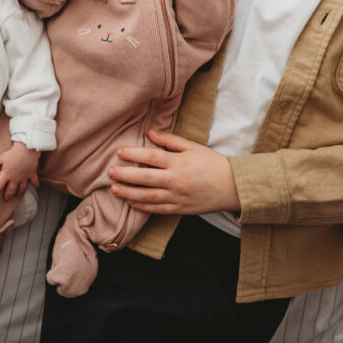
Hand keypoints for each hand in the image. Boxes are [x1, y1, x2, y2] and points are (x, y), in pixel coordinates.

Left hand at [0, 142, 40, 199]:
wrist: (27, 149)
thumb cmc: (14, 153)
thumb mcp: (2, 157)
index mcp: (6, 174)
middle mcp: (15, 178)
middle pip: (10, 190)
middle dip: (8, 195)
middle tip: (6, 199)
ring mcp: (24, 177)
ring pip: (21, 188)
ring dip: (19, 193)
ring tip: (17, 196)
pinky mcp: (31, 173)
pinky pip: (34, 181)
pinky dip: (36, 184)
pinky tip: (36, 187)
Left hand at [108, 129, 239, 214]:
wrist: (232, 186)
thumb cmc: (212, 163)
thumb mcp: (193, 147)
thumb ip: (170, 140)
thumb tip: (149, 133)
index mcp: (179, 162)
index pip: (150, 157)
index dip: (132, 154)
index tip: (119, 152)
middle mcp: (176, 180)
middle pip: (144, 178)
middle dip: (124, 174)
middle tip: (110, 171)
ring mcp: (177, 197)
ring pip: (147, 196)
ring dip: (128, 192)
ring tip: (113, 188)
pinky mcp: (179, 209)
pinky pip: (156, 209)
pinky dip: (142, 207)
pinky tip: (130, 202)